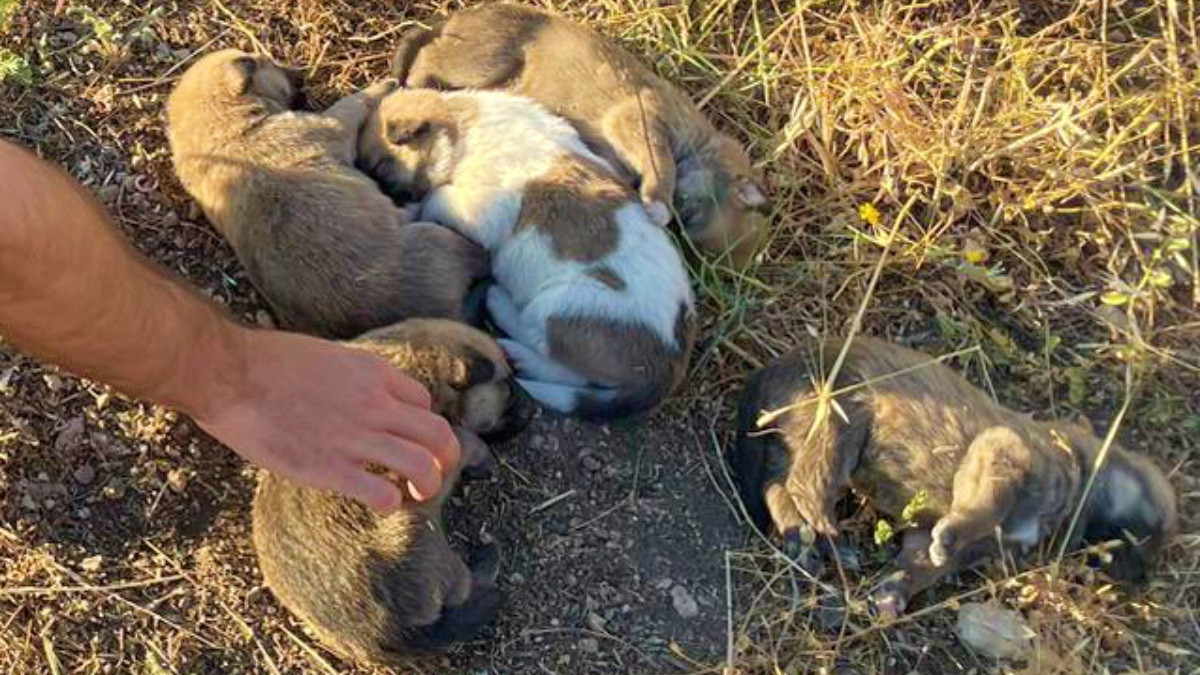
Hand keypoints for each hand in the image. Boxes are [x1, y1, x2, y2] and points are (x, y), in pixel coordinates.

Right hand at [189, 326, 460, 512]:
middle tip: (438, 472)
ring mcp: (356, 437)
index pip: (423, 404)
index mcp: (374, 374)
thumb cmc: (268, 361)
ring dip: (428, 485)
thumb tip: (362, 393)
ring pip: (422, 466)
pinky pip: (382, 494)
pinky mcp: (330, 468)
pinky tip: (380, 501)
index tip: (409, 437)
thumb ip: (353, 377)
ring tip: (418, 495)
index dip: (421, 424)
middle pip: (438, 434)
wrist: (230, 374)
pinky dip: (390, 503)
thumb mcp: (329, 356)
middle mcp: (375, 405)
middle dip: (446, 458)